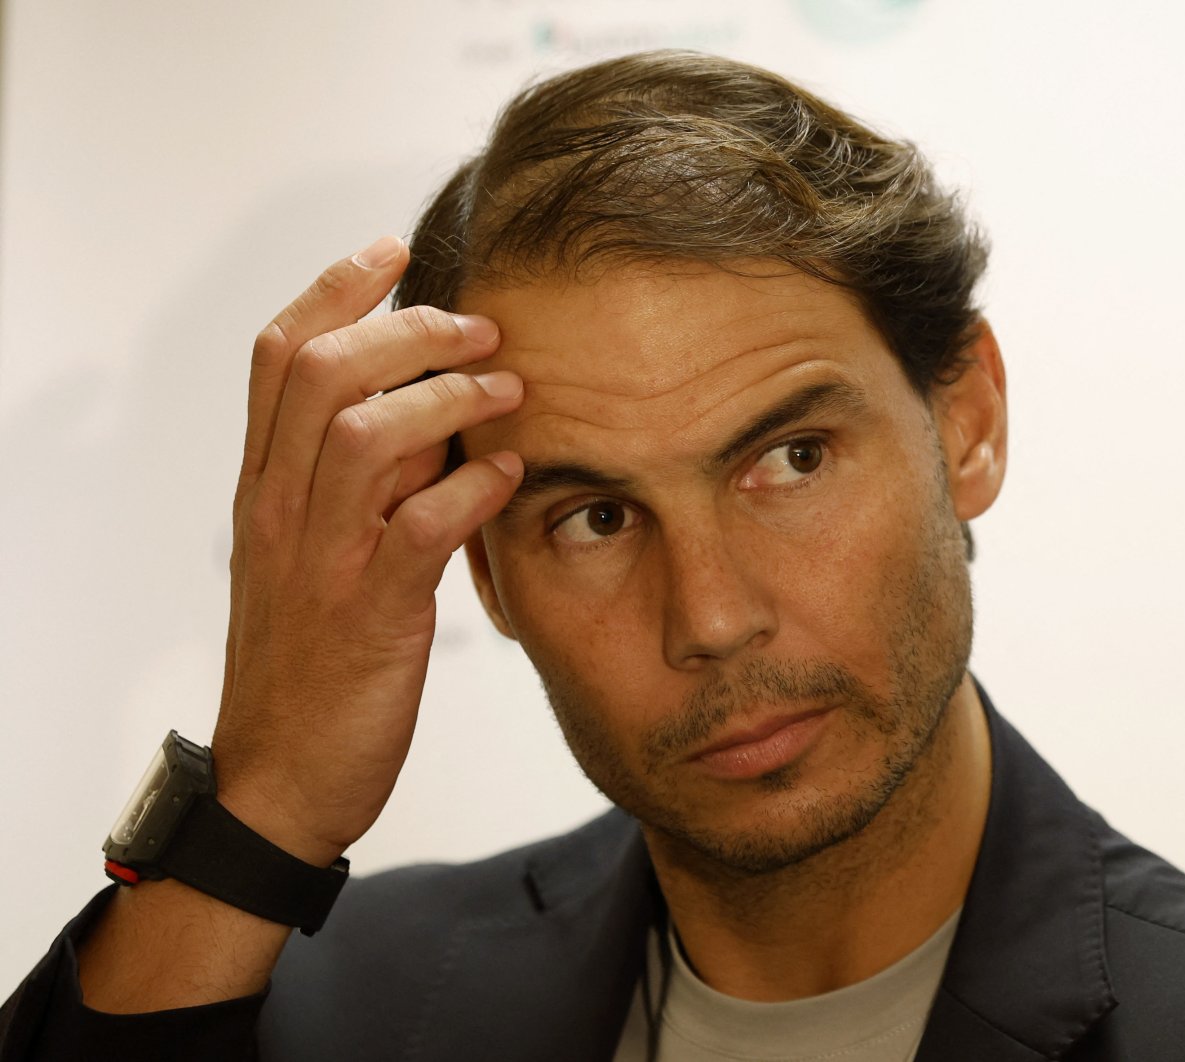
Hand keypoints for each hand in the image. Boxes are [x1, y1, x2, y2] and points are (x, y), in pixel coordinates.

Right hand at [213, 236, 524, 865]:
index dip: (336, 288)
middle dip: (407, 327)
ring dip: (448, 399)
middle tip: (481, 324)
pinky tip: (515, 478)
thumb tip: (434, 408)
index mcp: (263, 489)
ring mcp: (318, 562)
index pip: (279, 355)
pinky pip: (419, 529)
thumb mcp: (316, 555)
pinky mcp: (368, 617)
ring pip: (365, 435)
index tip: (396, 248)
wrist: (282, 780)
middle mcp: (278, 511)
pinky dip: (474, 491)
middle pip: (321, 371)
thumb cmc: (311, 662)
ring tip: (511, 391)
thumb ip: (362, 479)